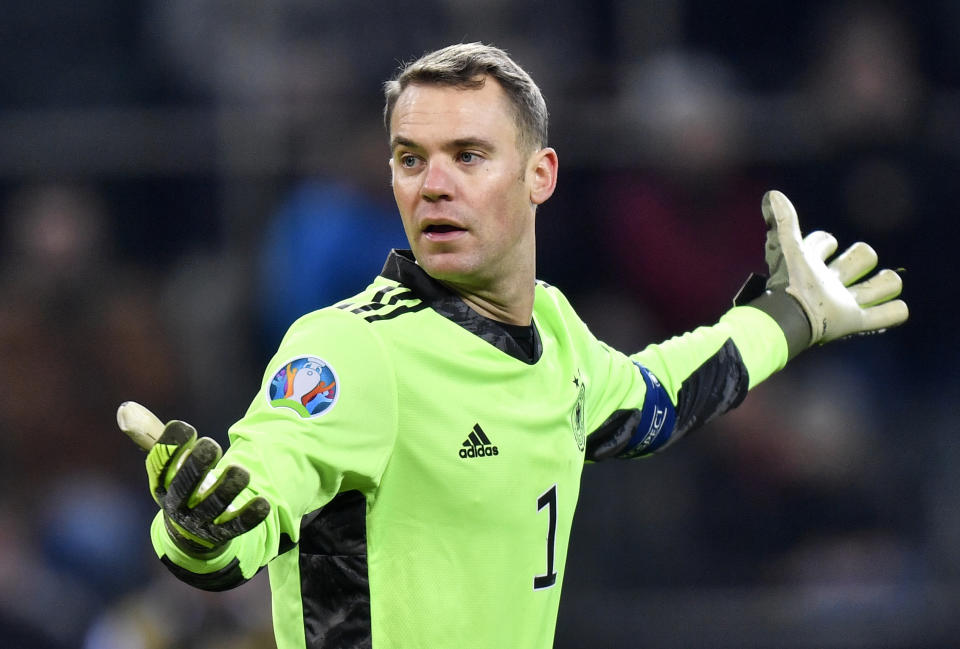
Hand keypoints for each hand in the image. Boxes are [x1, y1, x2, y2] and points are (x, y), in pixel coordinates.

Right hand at [118, 402, 269, 557]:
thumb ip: (150, 433)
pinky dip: (249, 515)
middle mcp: (177, 503)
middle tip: (211, 444)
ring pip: (212, 506)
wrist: (189, 533)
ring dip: (227, 488)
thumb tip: (127, 407)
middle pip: (184, 486)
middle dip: (196, 465)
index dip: (171, 447)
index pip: (160, 465)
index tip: (187, 428)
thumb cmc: (180, 484)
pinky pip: (236, 526)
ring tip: (242, 470)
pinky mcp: (221, 533)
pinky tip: (263, 502)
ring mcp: (199, 521)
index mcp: (161, 483)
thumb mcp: (166, 462)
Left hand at [761, 190, 907, 344]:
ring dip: (883, 285)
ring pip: (876, 289)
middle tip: (844, 271)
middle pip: (860, 262)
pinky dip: (893, 312)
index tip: (820, 249)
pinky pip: (882, 318)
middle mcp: (829, 284)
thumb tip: (773, 194)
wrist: (795, 316)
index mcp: (812, 266)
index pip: (824, 243)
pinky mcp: (854, 322)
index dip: (823, 243)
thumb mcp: (790, 249)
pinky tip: (897, 306)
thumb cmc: (791, 282)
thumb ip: (786, 222)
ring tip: (884, 282)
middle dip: (859, 260)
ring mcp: (843, 304)